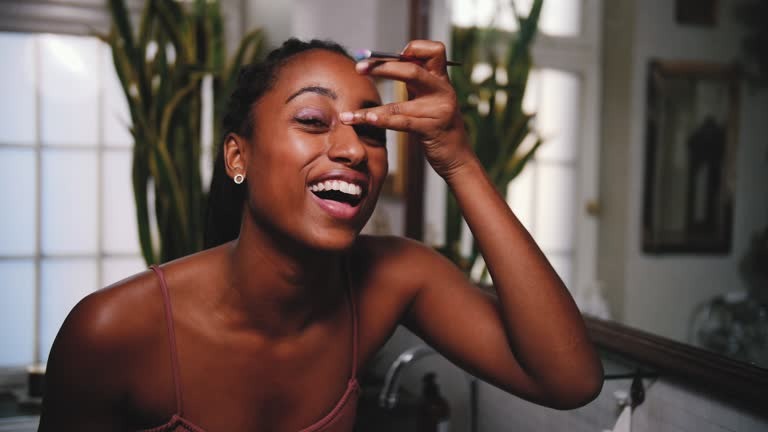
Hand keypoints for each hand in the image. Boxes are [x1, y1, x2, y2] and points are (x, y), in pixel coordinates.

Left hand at [340, 40, 472, 179]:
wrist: (458, 157)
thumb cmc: (438, 126)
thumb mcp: (429, 98)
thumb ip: (415, 81)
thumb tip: (387, 62)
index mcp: (441, 79)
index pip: (434, 50)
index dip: (413, 48)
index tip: (390, 56)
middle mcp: (442, 90)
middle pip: (412, 69)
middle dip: (382, 67)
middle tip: (359, 68)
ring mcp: (438, 110)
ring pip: (399, 104)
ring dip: (370, 110)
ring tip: (347, 114)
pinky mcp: (432, 129)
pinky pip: (402, 122)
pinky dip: (382, 120)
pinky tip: (367, 120)